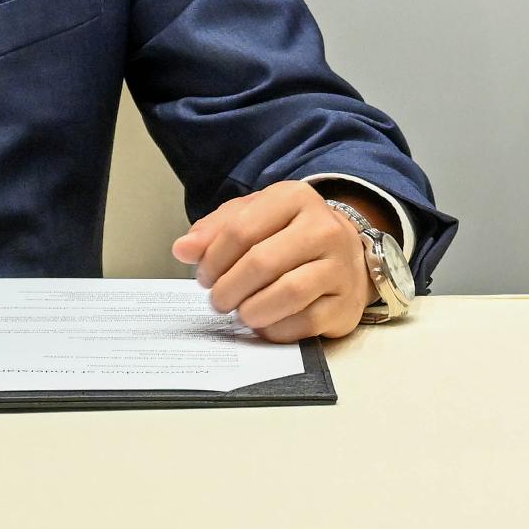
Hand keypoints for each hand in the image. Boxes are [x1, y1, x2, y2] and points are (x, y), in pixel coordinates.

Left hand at [175, 180, 370, 342]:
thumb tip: (182, 250)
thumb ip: (214, 231)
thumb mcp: (252, 218)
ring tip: (241, 313)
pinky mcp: (346, 304)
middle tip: (218, 301)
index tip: (204, 277)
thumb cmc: (288, 235)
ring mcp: (340, 267)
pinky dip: (276, 329)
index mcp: (295, 198)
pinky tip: (266, 324)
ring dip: (252, 311)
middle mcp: (324, 228)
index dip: (213, 259)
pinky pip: (305, 323)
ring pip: (288, 293)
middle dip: (229, 289)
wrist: (346, 255)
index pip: (241, 229)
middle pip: (262, 262)